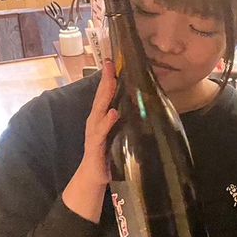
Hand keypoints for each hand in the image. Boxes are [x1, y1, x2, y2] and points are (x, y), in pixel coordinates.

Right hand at [78, 60, 119, 187]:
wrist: (94, 177)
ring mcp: (94, 132)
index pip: (105, 93)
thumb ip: (126, 119)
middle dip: (105, 80)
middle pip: (101, 96)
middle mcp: (95, 121)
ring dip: (105, 95)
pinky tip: (113, 113)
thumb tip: (142, 105)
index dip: (109, 77)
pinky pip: (102, 131)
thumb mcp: (119, 132)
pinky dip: (107, 122)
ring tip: (111, 81)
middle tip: (110, 64)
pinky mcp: (95, 145)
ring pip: (99, 110)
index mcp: (101, 116)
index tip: (113, 60)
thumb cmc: (108, 152)